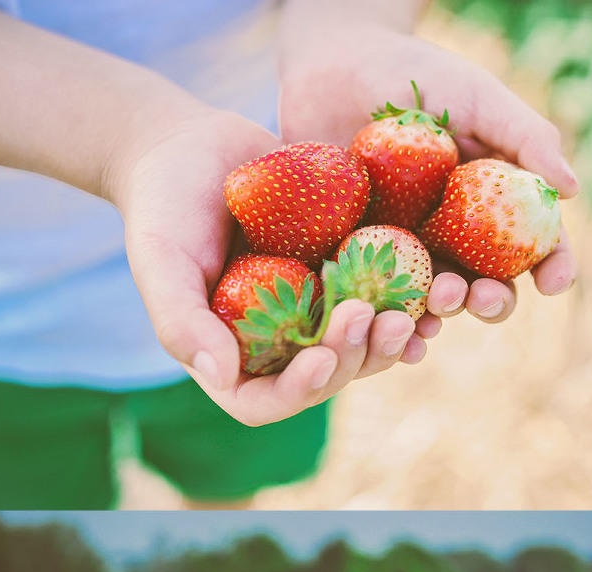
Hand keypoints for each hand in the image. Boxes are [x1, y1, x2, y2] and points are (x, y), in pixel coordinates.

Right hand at [114, 106, 426, 426]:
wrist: (190, 149)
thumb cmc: (163, 208)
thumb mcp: (160, 262)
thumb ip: (181, 322)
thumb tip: (220, 375)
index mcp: (233, 359)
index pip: (266, 402)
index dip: (299, 392)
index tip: (320, 359)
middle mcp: (278, 346)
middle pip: (325, 377)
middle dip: (354, 357)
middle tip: (375, 320)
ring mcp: (313, 313)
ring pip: (359, 347)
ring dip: (388, 339)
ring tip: (410, 312)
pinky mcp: (341, 275)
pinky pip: (379, 298)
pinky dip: (406, 300)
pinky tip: (431, 287)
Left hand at [279, 19, 578, 325]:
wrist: (333, 66)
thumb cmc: (414, 74)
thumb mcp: (475, 97)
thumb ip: (524, 137)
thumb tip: (572, 190)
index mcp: (494, 205)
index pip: (536, 246)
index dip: (553, 268)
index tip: (555, 282)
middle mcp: (456, 238)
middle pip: (487, 286)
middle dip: (493, 301)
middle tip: (483, 297)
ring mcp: (408, 252)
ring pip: (434, 301)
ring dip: (444, 312)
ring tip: (437, 301)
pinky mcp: (361, 259)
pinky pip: (379, 300)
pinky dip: (388, 319)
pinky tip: (391, 326)